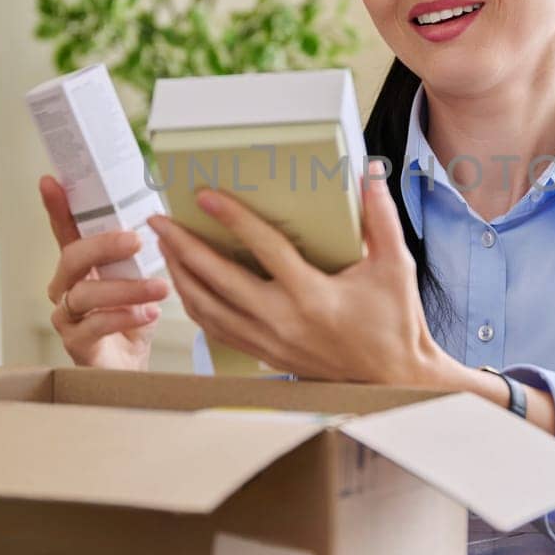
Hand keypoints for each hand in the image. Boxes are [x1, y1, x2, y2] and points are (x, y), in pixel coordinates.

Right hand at [40, 175, 170, 369]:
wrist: (133, 367)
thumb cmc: (134, 319)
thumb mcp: (140, 278)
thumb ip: (140, 253)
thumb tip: (162, 218)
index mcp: (81, 266)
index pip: (65, 231)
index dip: (57, 206)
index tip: (51, 181)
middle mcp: (66, 288)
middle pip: (72, 258)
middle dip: (103, 245)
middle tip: (136, 240)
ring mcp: (67, 316)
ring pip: (86, 293)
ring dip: (127, 288)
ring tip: (159, 288)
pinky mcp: (76, 343)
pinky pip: (95, 325)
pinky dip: (124, 317)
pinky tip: (148, 314)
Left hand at [146, 172, 450, 383]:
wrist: (391, 379)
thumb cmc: (395, 322)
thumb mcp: (395, 267)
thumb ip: (380, 218)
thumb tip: (370, 174)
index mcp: (312, 296)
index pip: (264, 249)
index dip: (233, 219)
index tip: (206, 197)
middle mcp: (283, 320)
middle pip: (217, 280)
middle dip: (183, 247)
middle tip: (159, 220)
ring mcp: (269, 341)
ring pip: (207, 308)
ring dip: (181, 276)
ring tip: (165, 247)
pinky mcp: (265, 354)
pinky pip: (216, 329)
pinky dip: (195, 305)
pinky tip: (185, 285)